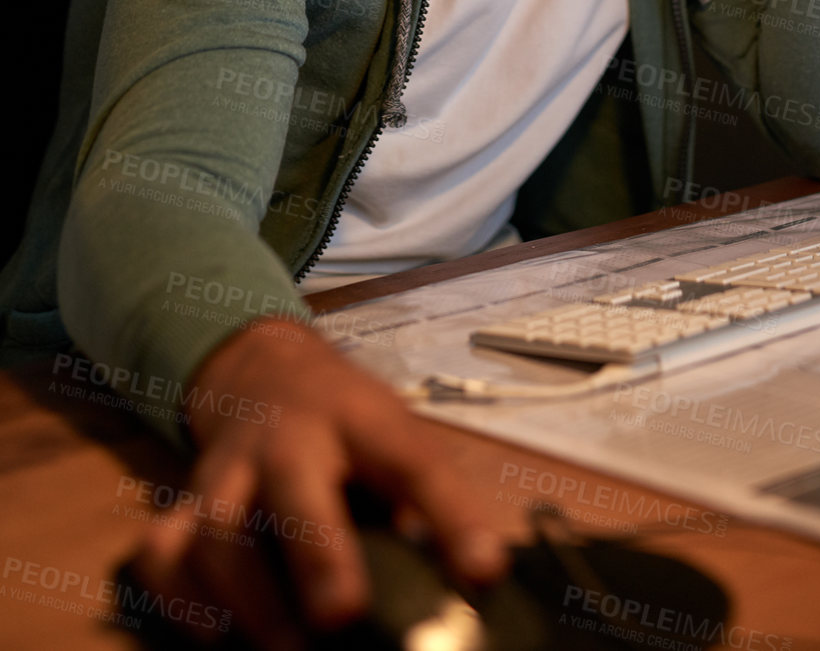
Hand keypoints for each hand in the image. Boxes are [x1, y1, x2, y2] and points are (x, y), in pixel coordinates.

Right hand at [132, 318, 506, 649]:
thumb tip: (476, 582)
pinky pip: (162, 550)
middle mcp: (288, 441)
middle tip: (342, 616)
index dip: (452, 516)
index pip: (413, 461)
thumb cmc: (349, 428)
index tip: (481, 572)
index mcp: (362, 423)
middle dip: (317, 551)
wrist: (266, 372)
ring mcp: (228, 472)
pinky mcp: (185, 505)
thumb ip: (431, 507)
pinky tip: (215, 638)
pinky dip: (179, 598)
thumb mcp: (399, 442)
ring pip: (217, 527)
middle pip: (294, 483)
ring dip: (249, 598)